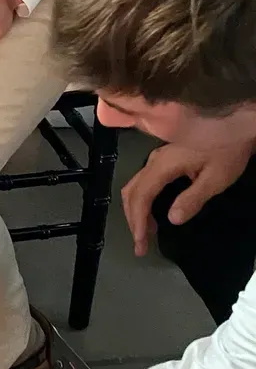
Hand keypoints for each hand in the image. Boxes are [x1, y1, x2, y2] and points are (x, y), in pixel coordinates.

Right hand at [121, 138, 254, 256]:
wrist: (235, 123)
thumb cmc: (227, 150)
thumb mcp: (216, 178)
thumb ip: (193, 199)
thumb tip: (172, 219)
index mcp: (163, 165)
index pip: (141, 196)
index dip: (137, 222)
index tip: (141, 244)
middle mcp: (154, 160)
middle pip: (132, 191)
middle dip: (133, 220)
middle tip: (141, 245)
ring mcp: (158, 158)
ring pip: (135, 186)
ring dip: (136, 211)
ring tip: (147, 233)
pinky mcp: (164, 158)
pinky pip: (144, 182)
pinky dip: (143, 201)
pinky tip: (153, 213)